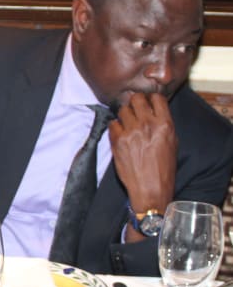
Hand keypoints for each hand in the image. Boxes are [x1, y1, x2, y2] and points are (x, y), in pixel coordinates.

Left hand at [109, 92, 176, 240]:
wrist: (150, 188)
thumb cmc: (163, 168)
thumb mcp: (172, 143)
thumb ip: (163, 124)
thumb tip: (154, 111)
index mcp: (165, 124)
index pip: (156, 98)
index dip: (151, 98)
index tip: (148, 102)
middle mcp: (147, 125)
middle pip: (136, 99)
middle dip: (135, 102)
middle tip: (135, 108)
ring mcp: (131, 132)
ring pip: (123, 110)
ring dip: (125, 114)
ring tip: (128, 124)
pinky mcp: (117, 140)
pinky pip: (112, 124)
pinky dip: (115, 127)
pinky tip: (120, 134)